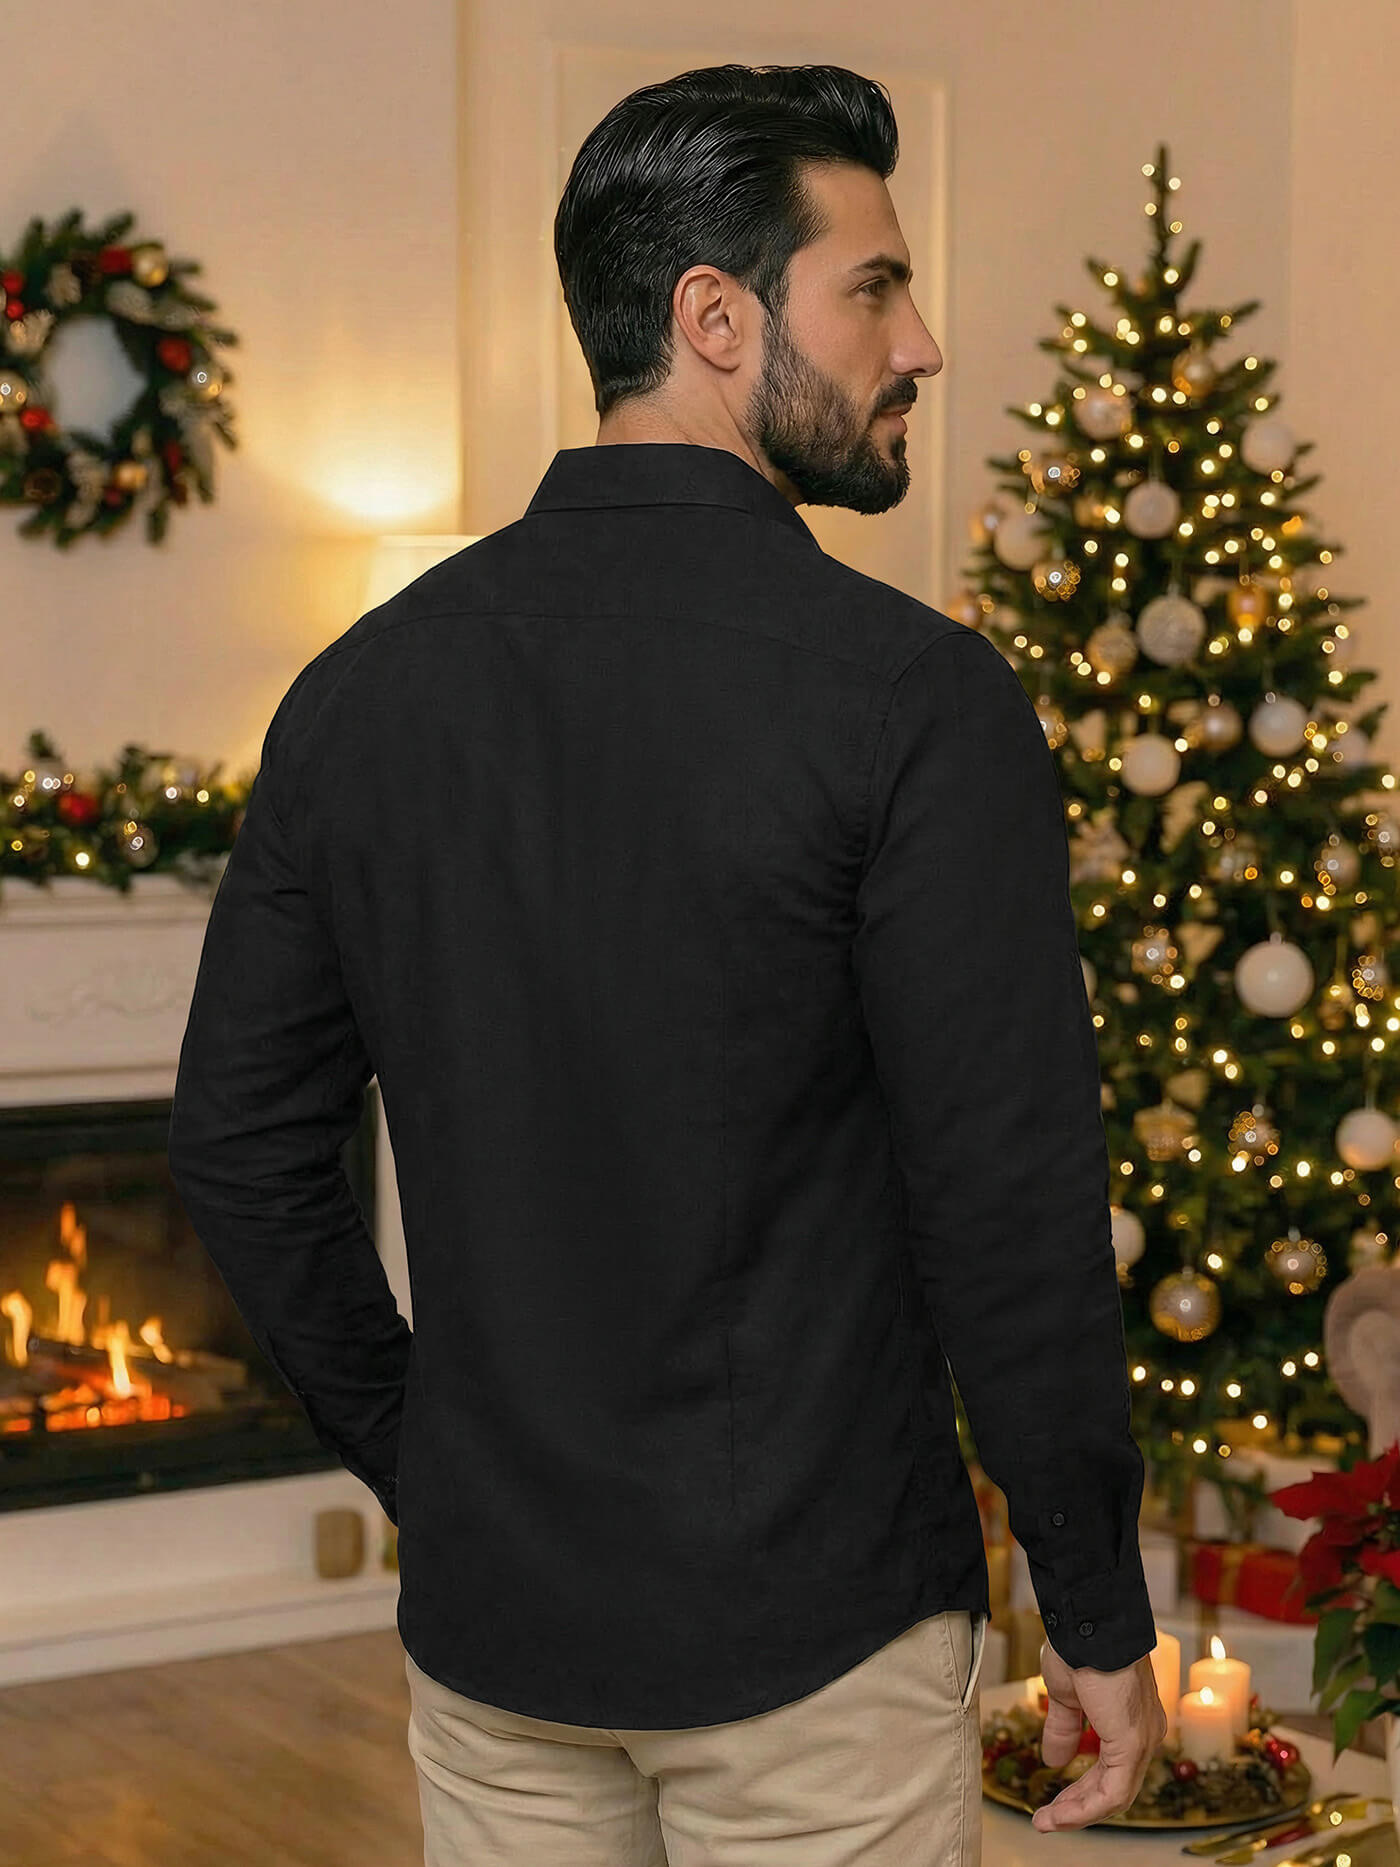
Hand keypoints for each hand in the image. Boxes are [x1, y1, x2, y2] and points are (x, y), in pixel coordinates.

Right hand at [1029, 1636, 1167, 1832]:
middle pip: (1114, 1785)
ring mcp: (1143, 1739)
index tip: (1056, 1800)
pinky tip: (1062, 1814)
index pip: (1112, 1767)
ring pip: (1115, 1794)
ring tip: (1047, 1822)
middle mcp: (1145, 1732)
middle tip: (1048, 1818)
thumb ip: (1065, 1729)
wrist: (1088, 1624)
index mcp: (1131, 1718)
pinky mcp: (1133, 1744)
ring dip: (1078, 1812)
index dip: (1082, 1787)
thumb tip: (1053, 1760)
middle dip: (1078, 1805)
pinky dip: (1086, 1807)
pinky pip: (1113, 1791)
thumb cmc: (1079, 1646)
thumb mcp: (1066, 1694)